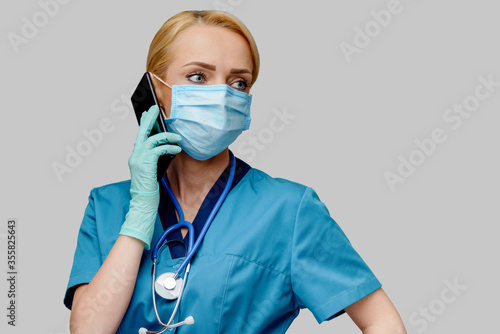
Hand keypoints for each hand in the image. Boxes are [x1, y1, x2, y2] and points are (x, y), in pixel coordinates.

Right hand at [119, 105, 181, 249]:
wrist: (143, 203)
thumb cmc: (149, 189)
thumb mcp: (152, 170)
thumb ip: (154, 158)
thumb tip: (165, 147)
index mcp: (136, 156)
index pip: (140, 136)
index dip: (144, 123)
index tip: (149, 113)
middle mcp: (134, 155)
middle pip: (141, 132)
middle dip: (149, 119)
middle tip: (155, 109)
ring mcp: (138, 159)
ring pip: (152, 139)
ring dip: (167, 136)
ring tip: (178, 137)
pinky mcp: (145, 163)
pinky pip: (159, 149)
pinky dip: (169, 147)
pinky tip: (177, 149)